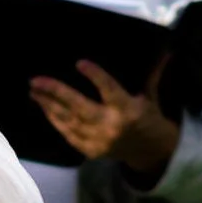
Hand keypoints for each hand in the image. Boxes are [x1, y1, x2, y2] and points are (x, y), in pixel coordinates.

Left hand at [30, 57, 179, 174]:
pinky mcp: (90, 151)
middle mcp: (112, 126)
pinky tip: (44, 107)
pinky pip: (68, 134)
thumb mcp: (152, 95)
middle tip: (36, 80)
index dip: (95, 76)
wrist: (150, 152)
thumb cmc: (149, 117)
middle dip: (56, 93)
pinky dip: (55, 120)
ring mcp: (99, 141)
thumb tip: (167, 50)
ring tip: (34, 91)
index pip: (109, 90)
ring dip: (49, 105)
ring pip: (69, 121)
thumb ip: (153, 74)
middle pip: (79, 107)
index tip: (80, 63)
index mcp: (128, 109)